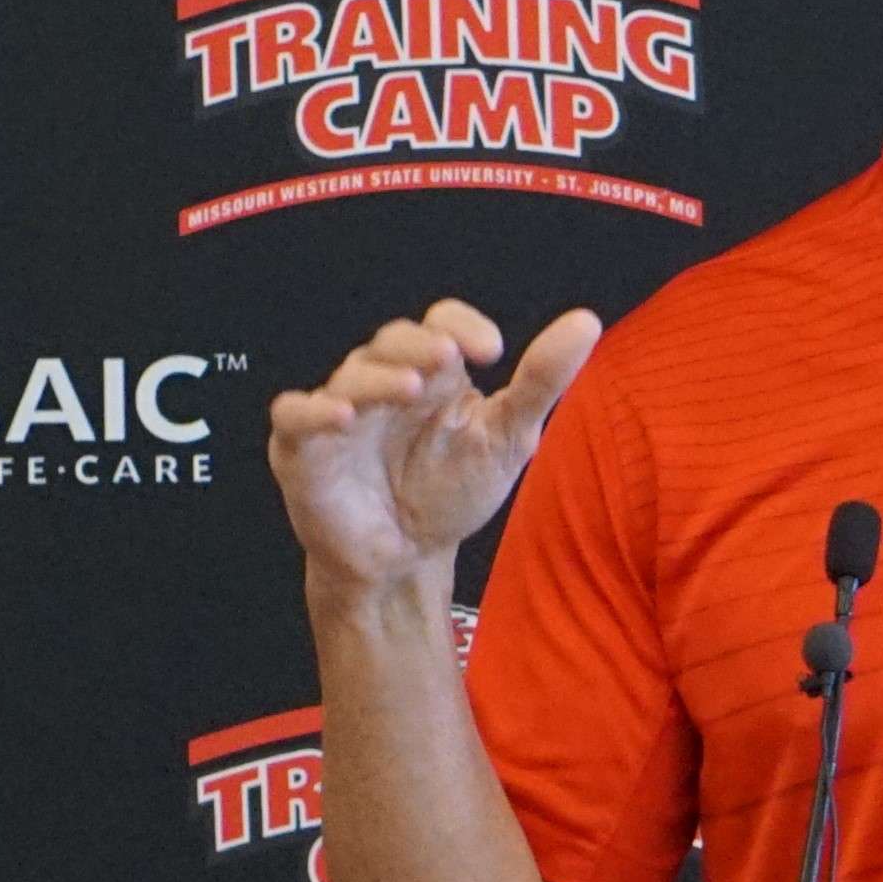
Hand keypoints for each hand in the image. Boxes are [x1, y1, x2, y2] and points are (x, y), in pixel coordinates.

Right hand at [268, 298, 601, 594]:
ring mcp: (342, 410)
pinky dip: (313, 411)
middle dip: (419, 346)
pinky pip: (295, 416)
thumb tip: (587, 321)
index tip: (493, 350)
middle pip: (394, 341)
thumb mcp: (507, 439)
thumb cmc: (449, 492)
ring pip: (352, 374)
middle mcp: (386, 380)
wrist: (404, 559)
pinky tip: (342, 417)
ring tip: (409, 391)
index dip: (462, 326)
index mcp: (435, 372)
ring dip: (379, 378)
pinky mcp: (303, 447)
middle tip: (446, 359)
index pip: (443, 325)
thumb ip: (541, 381)